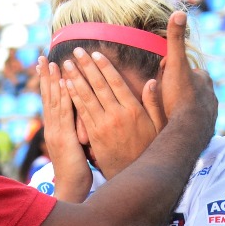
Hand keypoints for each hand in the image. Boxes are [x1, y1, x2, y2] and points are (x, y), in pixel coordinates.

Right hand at [37, 57, 90, 201]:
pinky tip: (64, 82)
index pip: (52, 101)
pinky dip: (64, 96)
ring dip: (52, 81)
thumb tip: (79, 121)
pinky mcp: (64, 138)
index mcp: (56, 129)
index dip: (49, 83)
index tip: (47, 65)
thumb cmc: (78, 172)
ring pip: (54, 102)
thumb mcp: (76, 147)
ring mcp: (57, 132)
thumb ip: (75, 131)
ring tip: (50, 63)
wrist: (72, 191)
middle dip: (45, 77)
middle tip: (42, 58)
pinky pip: (65, 112)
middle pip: (48, 97)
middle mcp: (53, 128)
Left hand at [63, 47, 162, 177]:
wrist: (135, 175)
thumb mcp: (159, 126)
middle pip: (99, 86)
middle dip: (86, 67)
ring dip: (75, 79)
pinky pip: (82, 113)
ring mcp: (103, 126)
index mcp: (133, 110)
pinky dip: (73, 98)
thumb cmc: (148, 148)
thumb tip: (151, 81)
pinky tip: (65, 87)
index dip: (104, 67)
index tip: (95, 53)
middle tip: (76, 51)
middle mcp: (117, 115)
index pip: (116, 83)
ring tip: (66, 64)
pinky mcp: (93, 136)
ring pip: (87, 97)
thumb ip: (154, 103)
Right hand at [158, 11, 216, 136]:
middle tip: (162, 98)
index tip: (159, 80)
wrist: (188, 132)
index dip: (169, 72)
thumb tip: (179, 12)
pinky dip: (185, 122)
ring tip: (167, 113)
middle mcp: (211, 94)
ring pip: (191, 105)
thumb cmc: (179, 97)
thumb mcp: (174, 65)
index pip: (184, 69)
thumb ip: (175, 40)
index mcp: (204, 78)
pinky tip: (175, 126)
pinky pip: (193, 122)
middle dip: (175, 90)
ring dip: (179, 107)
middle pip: (188, 87)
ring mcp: (210, 113)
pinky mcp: (207, 129)